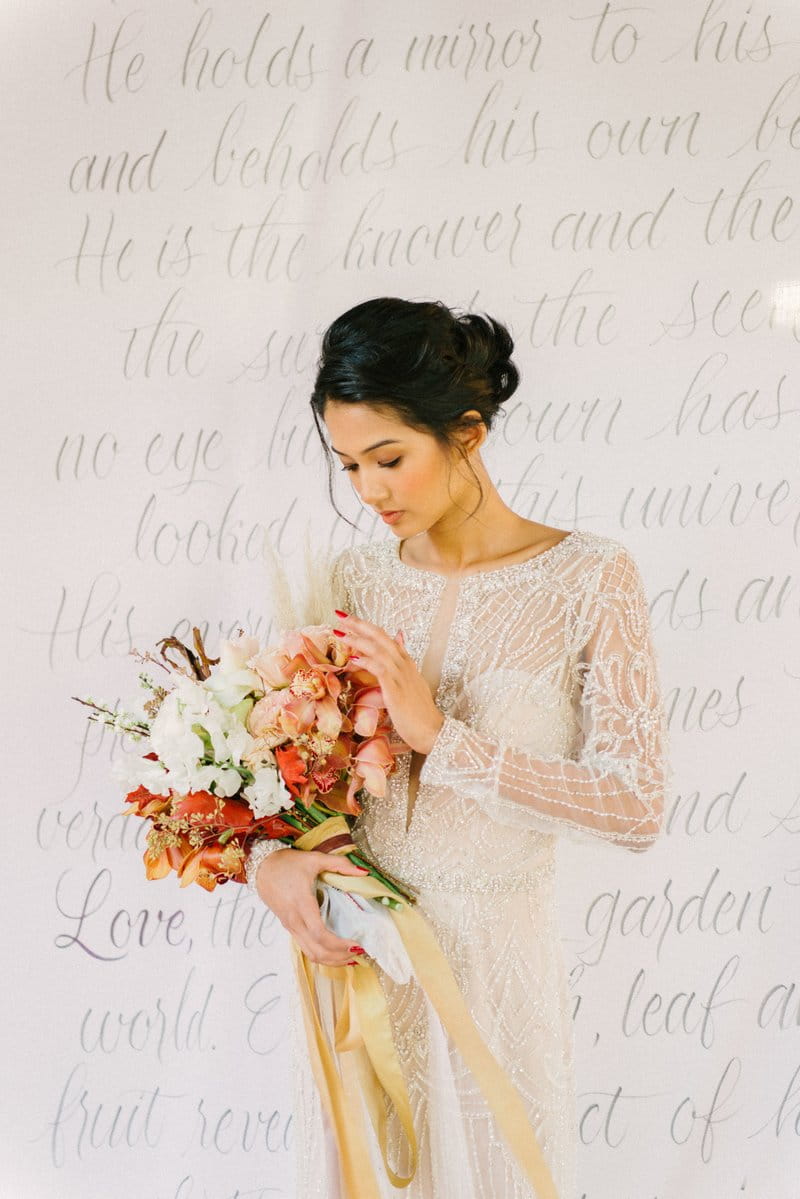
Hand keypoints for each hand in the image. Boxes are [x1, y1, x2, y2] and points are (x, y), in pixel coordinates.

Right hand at [256, 848, 370, 965]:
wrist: (262, 867)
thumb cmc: (287, 864)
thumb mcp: (315, 859)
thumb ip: (340, 864)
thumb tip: (363, 871)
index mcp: (302, 904)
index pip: (320, 934)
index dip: (339, 945)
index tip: (357, 945)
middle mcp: (295, 920)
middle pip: (317, 951)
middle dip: (340, 957)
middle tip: (360, 953)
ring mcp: (291, 927)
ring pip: (311, 954)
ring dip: (331, 960)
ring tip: (350, 957)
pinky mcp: (289, 928)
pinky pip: (305, 948)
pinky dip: (322, 954)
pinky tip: (334, 952)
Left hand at [333, 610, 443, 754]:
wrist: (433, 731)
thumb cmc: (420, 711)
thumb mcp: (413, 680)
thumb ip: (404, 659)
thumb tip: (399, 636)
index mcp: (406, 662)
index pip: (385, 637)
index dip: (366, 626)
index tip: (347, 619)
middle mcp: (404, 665)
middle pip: (380, 637)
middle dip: (359, 625)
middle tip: (339, 615)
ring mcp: (401, 676)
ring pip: (378, 649)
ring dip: (357, 639)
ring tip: (339, 633)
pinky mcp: (396, 689)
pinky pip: (380, 669)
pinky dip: (366, 661)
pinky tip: (353, 657)